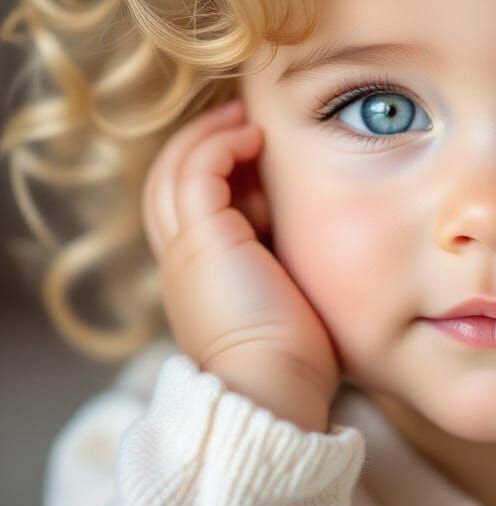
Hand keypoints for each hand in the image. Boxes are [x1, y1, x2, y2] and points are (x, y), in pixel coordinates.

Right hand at [142, 97, 340, 430]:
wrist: (273, 388)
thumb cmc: (294, 357)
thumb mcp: (285, 297)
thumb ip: (282, 263)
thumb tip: (311, 232)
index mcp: (201, 276)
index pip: (192, 207)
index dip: (218, 173)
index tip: (257, 152)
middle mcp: (183, 259)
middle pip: (172, 181)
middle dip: (205, 144)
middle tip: (243, 119)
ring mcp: (186, 249)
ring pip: (176, 170)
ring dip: (210, 136)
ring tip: (246, 117)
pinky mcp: (201, 240)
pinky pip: (198, 172)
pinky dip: (221, 145)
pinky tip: (254, 136)